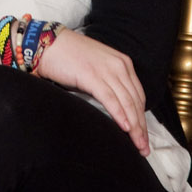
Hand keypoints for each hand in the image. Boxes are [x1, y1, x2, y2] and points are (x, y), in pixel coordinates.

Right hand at [33, 30, 149, 154]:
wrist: (48, 43)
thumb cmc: (69, 58)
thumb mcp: (96, 70)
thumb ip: (108, 85)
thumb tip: (115, 110)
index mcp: (122, 64)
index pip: (138, 96)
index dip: (142, 118)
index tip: (143, 136)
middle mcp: (119, 66)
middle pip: (136, 102)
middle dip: (141, 127)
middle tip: (144, 148)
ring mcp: (107, 70)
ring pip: (127, 103)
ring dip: (134, 127)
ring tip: (137, 145)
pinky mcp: (92, 75)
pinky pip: (110, 99)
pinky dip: (119, 115)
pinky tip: (125, 128)